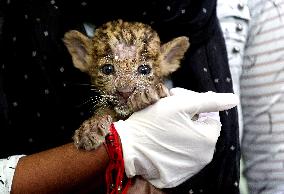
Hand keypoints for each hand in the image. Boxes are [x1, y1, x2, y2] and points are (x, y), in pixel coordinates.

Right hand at [114, 87, 238, 187]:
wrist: (128, 148)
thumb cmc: (153, 123)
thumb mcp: (180, 105)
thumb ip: (209, 101)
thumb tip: (234, 100)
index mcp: (207, 139)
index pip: (210, 114)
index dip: (194, 103)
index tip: (176, 97)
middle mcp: (204, 157)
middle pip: (201, 128)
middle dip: (188, 115)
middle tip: (168, 106)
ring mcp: (191, 169)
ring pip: (191, 141)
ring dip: (181, 129)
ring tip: (163, 122)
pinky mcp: (177, 175)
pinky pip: (182, 154)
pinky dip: (175, 144)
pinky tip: (161, 137)